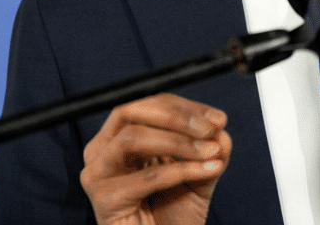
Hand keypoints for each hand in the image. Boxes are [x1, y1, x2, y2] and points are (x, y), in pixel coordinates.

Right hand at [79, 93, 231, 224]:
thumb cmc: (172, 218)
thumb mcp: (198, 177)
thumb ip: (209, 152)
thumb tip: (221, 129)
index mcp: (120, 138)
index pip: (147, 106)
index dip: (183, 107)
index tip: (218, 118)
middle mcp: (102, 150)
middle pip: (130, 112)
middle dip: (176, 117)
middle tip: (210, 128)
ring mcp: (98, 173)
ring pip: (132, 138)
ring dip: (177, 141)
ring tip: (210, 152)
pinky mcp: (103, 198)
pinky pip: (147, 177)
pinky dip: (181, 170)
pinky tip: (206, 171)